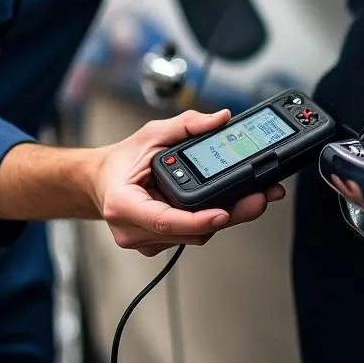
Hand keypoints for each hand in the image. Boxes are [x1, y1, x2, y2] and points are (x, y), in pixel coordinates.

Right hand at [92, 109, 285, 256]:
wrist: (103, 180)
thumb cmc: (122, 160)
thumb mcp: (152, 133)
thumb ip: (187, 124)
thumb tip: (220, 119)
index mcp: (124, 204)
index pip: (165, 220)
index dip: (197, 221)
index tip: (223, 213)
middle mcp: (133, 230)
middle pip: (189, 231)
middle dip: (229, 215)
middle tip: (261, 198)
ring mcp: (146, 241)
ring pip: (194, 236)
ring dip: (223, 218)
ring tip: (252, 197)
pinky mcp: (159, 243)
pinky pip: (190, 234)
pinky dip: (209, 219)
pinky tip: (227, 203)